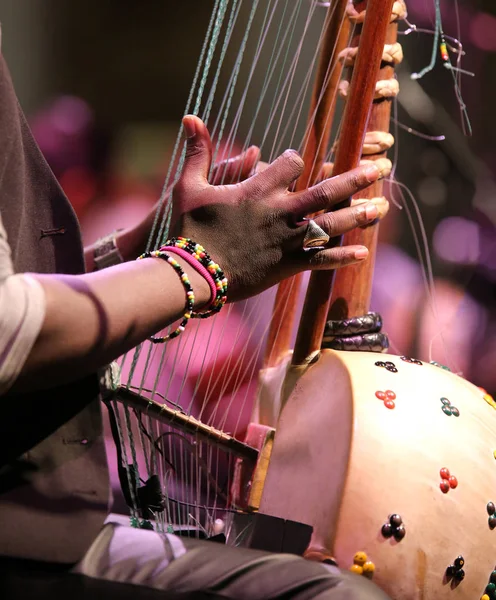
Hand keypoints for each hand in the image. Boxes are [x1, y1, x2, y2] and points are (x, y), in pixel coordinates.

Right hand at [172, 115, 382, 301]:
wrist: (193, 273)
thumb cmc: (189, 229)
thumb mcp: (188, 187)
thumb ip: (197, 152)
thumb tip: (190, 115)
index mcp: (258, 190)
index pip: (292, 164)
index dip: (296, 160)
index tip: (298, 161)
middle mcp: (279, 212)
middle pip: (326, 191)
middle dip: (355, 179)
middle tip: (380, 169)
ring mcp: (287, 240)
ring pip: (331, 224)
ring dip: (358, 215)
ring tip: (382, 207)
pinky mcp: (287, 266)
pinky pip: (320, 260)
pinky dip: (342, 257)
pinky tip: (363, 253)